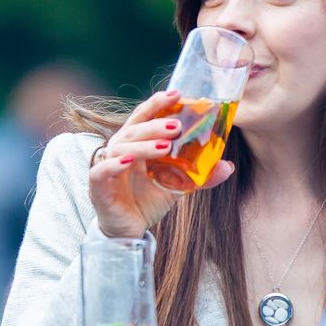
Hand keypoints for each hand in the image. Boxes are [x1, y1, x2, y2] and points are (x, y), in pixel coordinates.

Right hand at [89, 89, 234, 237]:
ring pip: (121, 147)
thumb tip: (228, 166)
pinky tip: (128, 162)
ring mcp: (106, 166)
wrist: (129, 232)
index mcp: (136, 144)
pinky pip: (101, 170)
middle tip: (178, 126)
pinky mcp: (97, 185)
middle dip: (155, 125)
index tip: (177, 93)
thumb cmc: (147, 200)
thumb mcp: (177, 186)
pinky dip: (113, 165)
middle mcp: (120, 150)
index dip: (157, 104)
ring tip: (165, 147)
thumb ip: (199, 176)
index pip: (144, 117)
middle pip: (134, 129)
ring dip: (143, 145)